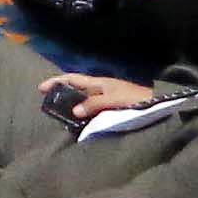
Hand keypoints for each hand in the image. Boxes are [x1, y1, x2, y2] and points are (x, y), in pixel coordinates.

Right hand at [38, 75, 156, 124]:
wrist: (156, 103)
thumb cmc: (134, 98)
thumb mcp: (113, 100)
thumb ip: (94, 104)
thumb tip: (74, 111)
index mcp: (98, 82)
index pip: (72, 78)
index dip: (56, 81)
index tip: (40, 88)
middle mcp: (100, 87)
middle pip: (76, 87)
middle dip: (61, 91)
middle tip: (48, 102)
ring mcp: (106, 96)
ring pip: (83, 97)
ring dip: (71, 102)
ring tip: (61, 112)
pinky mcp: (112, 105)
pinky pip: (91, 106)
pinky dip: (82, 110)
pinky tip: (80, 119)